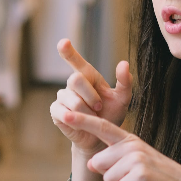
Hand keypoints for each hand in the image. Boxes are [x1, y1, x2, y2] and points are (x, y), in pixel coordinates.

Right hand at [50, 39, 132, 156]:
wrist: (101, 137)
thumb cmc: (111, 115)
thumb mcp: (122, 99)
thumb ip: (125, 82)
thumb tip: (124, 63)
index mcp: (88, 76)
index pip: (76, 61)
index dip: (68, 51)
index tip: (63, 42)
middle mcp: (73, 84)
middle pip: (75, 79)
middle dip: (90, 96)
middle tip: (99, 107)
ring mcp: (62, 97)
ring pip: (72, 100)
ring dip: (86, 111)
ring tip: (92, 118)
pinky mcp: (56, 111)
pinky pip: (63, 111)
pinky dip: (75, 118)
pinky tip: (79, 122)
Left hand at [63, 110, 180, 180]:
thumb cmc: (155, 177)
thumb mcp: (132, 164)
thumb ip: (111, 160)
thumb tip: (90, 163)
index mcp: (129, 140)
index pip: (102, 127)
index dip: (83, 121)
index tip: (65, 114)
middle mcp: (131, 145)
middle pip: (98, 163)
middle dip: (111, 177)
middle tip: (132, 178)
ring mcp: (136, 158)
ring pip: (108, 179)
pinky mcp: (139, 174)